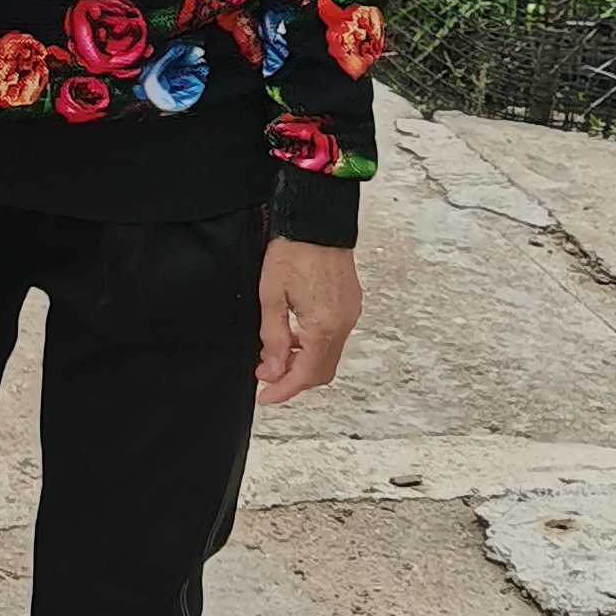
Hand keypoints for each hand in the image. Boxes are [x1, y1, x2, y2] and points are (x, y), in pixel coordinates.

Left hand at [257, 238, 361, 404]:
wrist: (317, 219)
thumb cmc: (294, 249)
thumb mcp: (272, 295)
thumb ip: (274, 336)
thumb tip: (274, 368)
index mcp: (324, 326)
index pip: (306, 374)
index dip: (284, 390)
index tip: (266, 397)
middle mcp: (344, 323)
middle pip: (322, 370)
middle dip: (293, 378)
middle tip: (266, 375)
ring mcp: (350, 313)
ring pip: (328, 354)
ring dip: (303, 361)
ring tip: (274, 354)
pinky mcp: (350, 303)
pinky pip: (334, 337)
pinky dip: (314, 345)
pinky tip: (294, 335)